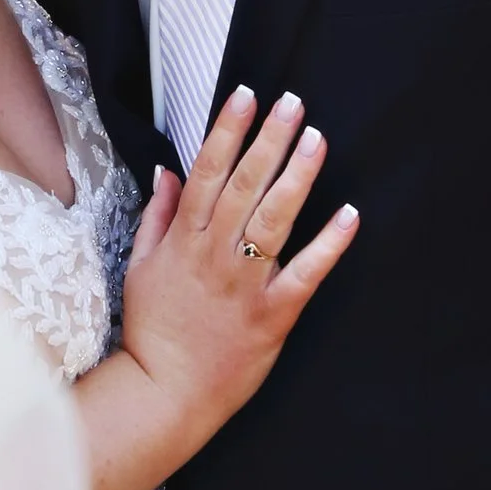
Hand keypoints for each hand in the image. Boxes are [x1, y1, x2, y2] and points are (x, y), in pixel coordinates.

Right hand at [71, 89, 358, 489]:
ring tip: (317, 139)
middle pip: (244, 186)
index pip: (206, 173)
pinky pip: (305, 274)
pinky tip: (349, 214)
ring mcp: (245, 285)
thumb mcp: (141, 267)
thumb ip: (158, 217)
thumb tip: (168, 171)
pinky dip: (328, 244)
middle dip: (268, 140)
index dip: (227, 131)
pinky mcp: (273, 315)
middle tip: (292, 102)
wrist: (165, 393)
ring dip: (298, 177)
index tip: (245, 96)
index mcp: (183, 242)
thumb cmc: (153, 329)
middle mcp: (215, 256)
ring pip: (274, 220)